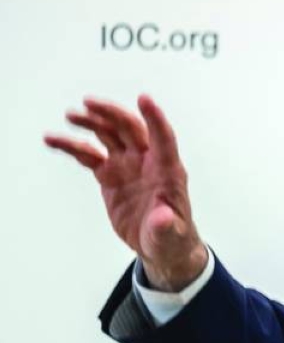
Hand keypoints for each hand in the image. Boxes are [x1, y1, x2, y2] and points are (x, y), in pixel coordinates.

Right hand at [44, 94, 206, 291]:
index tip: (144, 98)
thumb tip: (162, 218)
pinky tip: (54, 140)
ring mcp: (128, 165)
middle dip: (112, 114)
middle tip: (88, 103)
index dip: (155, 118)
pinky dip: (73, 147)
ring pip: (109, 136)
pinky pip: (90, 155)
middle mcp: (148, 161)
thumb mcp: (170, 235)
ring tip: (70, 116)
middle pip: (130, 129)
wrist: (159, 244)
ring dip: (92, 123)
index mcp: (168, 170)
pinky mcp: (111, 175)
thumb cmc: (172, 237)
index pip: (163, 138)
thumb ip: (165, 225)